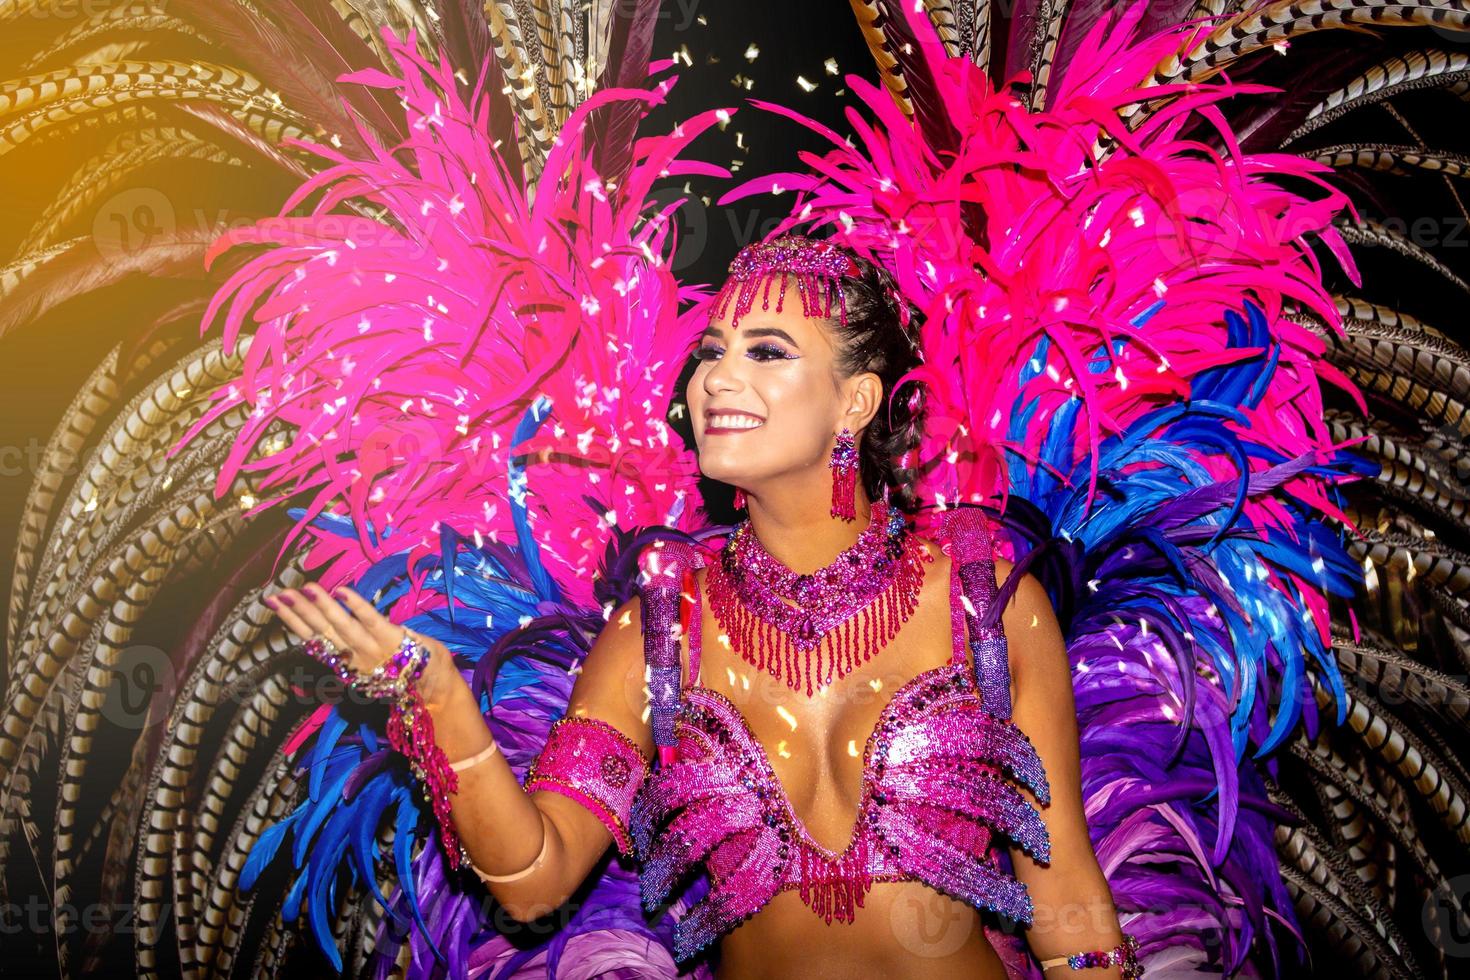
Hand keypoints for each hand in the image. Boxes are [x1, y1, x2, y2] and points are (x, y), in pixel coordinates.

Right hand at [264, 582, 461, 706]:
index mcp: (348, 662)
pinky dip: (356, 606)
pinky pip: (371, 620)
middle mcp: (355, 656)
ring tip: (304, 589)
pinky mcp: (392, 639)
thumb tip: (323, 665)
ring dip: (321, 607)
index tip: (276, 605)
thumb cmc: (406, 676)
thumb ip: (351, 663)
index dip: (295, 622)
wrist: (437, 691)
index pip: (316, 640)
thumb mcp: (371, 677)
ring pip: (341, 625)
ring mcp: (373, 648)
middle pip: (322, 631)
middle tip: (276, 595)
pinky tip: (341, 590)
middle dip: (298, 612)